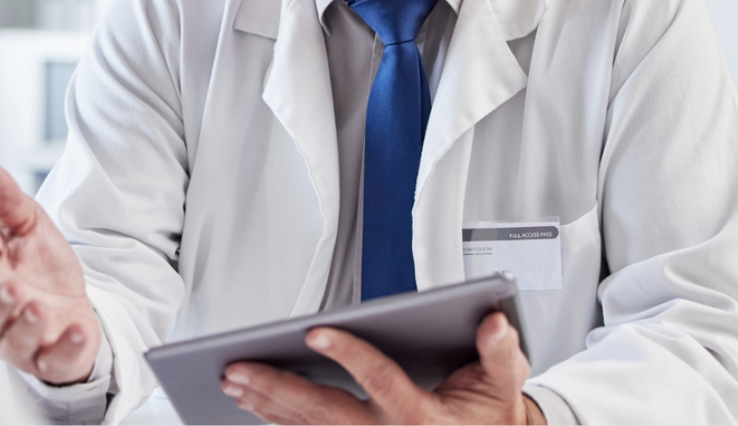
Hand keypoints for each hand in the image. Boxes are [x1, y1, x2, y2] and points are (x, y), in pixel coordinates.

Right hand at [0, 163, 101, 384]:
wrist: (72, 304)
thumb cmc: (38, 270)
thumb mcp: (26, 229)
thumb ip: (5, 203)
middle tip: (12, 287)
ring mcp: (21, 342)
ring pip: (14, 341)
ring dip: (26, 324)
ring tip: (39, 306)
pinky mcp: (51, 360)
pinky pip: (54, 361)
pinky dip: (65, 348)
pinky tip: (77, 331)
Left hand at [220, 312, 543, 424]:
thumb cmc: (489, 416)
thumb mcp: (504, 384)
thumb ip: (499, 353)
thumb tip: (495, 322)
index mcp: (423, 417)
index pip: (382, 381)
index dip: (350, 355)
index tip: (317, 331)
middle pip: (326, 414)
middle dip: (278, 389)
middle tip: (240, 367)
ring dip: (266, 404)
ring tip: (233, 379)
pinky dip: (277, 420)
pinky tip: (251, 403)